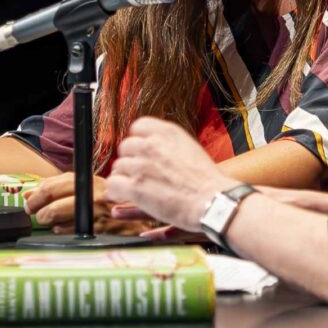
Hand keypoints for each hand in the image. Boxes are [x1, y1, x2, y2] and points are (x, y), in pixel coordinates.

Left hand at [24, 173, 158, 234]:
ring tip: (50, 222)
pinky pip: (72, 231)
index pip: (52, 186)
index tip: (29, 201)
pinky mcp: (101, 228)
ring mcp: (96, 212)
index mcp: (87, 180)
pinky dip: (63, 231)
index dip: (36, 195)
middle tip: (36, 215)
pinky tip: (64, 229)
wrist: (141, 213)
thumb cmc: (112, 199)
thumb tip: (30, 193)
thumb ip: (58, 188)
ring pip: (59, 220)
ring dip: (50, 223)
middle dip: (39, 212)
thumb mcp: (87, 186)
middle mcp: (92, 194)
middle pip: (53, 204)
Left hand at [104, 117, 229, 232]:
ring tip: (135, 187)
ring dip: (124, 177)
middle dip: (130, 160)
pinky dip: (116, 192)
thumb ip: (169, 144)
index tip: (140, 152)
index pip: (138, 126)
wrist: (214, 202)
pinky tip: (124, 196)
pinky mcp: (135, 187)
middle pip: (125, 147)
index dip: (137, 141)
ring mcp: (142, 166)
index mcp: (167, 133)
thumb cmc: (206, 181)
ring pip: (118, 167)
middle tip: (138, 173)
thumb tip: (155, 146)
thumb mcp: (190, 148)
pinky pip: (113, 185)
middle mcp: (152, 145)